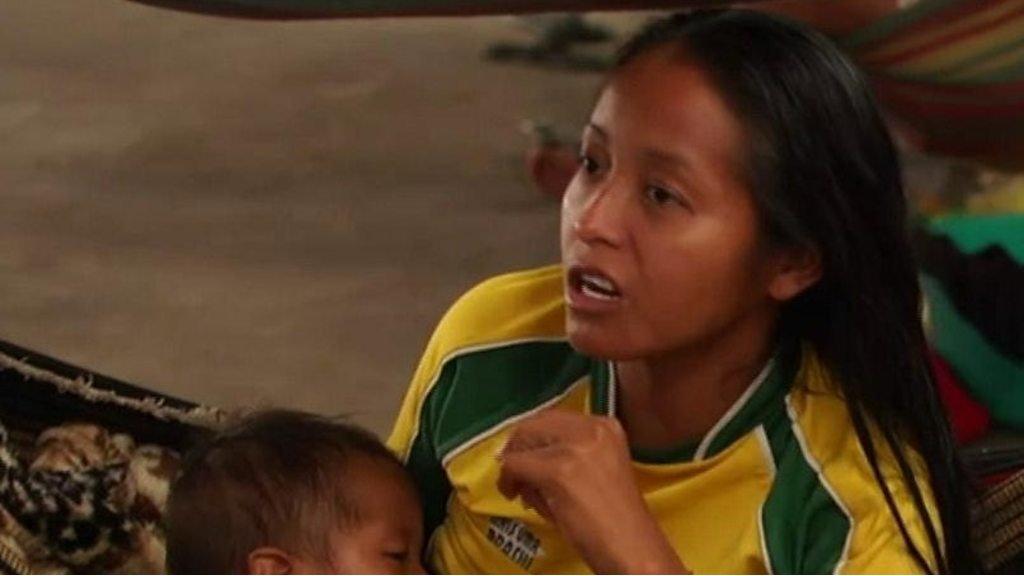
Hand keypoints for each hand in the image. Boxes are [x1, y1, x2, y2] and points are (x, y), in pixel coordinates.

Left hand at [497, 410, 688, 573]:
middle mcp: (592, 428)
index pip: (553, 418)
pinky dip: (508, 480)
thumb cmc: (613, 518)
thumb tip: (522, 456)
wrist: (631, 546)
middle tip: (513, 472)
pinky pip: (515, 465)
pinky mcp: (558, 470)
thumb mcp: (593, 471)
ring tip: (517, 488)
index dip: (532, 437)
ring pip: (523, 442)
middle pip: (535, 423)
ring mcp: (575, 447)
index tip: (524, 456)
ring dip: (513, 465)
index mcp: (605, 426)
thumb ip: (563, 455)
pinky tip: (513, 495)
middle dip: (518, 447)